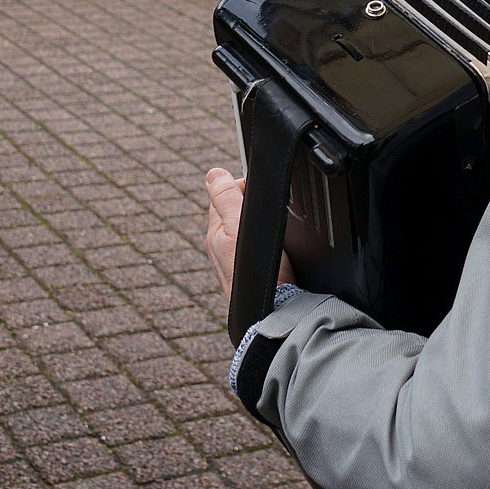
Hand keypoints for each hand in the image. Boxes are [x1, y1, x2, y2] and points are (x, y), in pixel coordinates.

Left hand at [205, 167, 292, 302]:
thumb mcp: (238, 227)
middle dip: (248, 203)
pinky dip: (262, 241)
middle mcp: (220, 248)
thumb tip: (213, 174)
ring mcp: (233, 263)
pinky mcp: (248, 275)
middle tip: (269, 201)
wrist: (272, 314)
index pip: (221, 196)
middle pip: (233, 213)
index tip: (258, 185)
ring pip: (243, 232)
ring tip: (274, 220)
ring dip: (256, 222)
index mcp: (215, 233)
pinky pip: (252, 249)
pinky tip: (275, 245)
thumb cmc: (254, 274)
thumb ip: (225, 198)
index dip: (240, 184)